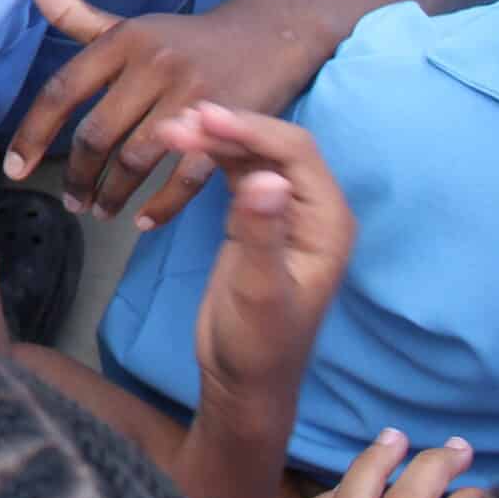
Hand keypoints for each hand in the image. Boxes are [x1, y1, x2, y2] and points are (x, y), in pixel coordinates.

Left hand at [8, 0, 280, 227]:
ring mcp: (193, 94)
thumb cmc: (184, 40)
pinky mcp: (229, 124)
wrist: (270, 35)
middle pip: (97, 133)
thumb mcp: (131, 25)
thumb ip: (78, 16)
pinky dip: (162, 206)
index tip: (15, 169)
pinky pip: (186, 176)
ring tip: (101, 211)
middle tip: (71, 201)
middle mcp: (154, 63)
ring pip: (136, 159)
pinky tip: (144, 221)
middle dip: (78, 175)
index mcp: (123, 40)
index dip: (33, 133)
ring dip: (113, 194)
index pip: (63, 90)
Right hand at [160, 103, 355, 418]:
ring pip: (254, 155)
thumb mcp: (257, 292)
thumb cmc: (257, 344)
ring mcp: (286, 212)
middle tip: (176, 122)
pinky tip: (182, 147)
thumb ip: (261, 233)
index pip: (295, 153)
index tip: (201, 116)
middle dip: (229, 128)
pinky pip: (239, 172)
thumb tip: (266, 178)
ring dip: (216, 139)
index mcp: (328, 222)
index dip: (251, 129)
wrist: (244, 380)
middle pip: (275, 146)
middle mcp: (314, 209)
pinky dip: (212, 156)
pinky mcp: (259, 218)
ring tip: (170, 131)